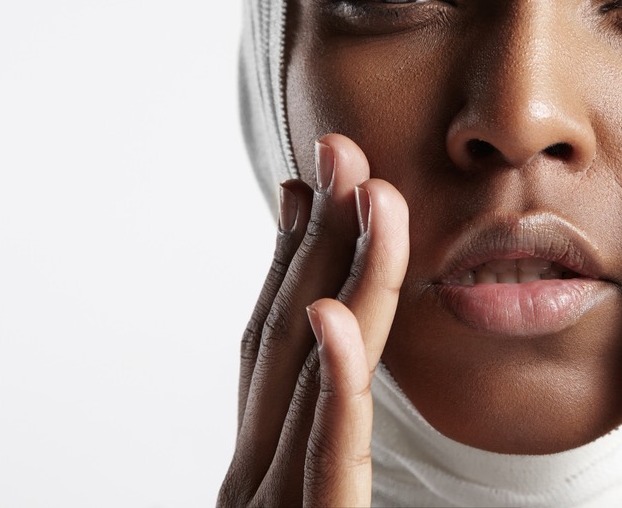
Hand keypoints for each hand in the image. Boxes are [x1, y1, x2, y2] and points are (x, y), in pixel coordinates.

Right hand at [218, 134, 408, 506]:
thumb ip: (319, 460)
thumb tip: (327, 359)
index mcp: (261, 467)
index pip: (273, 347)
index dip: (290, 259)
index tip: (312, 187)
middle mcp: (257, 475)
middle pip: (288, 336)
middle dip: (318, 236)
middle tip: (341, 150)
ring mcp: (272, 504)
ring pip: (309, 372)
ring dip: (338, 274)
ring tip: (364, 193)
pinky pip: (330, 455)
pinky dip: (333, 380)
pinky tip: (336, 313)